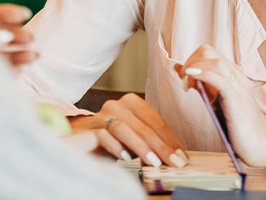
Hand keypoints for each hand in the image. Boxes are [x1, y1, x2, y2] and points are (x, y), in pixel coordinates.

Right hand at [69, 93, 187, 167]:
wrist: (84, 140)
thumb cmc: (116, 139)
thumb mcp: (137, 137)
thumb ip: (154, 141)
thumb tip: (179, 156)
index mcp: (132, 102)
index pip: (155, 121)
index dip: (170, 140)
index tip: (181, 157)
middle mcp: (116, 105)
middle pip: (142, 126)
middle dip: (160, 146)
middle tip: (172, 162)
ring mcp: (101, 116)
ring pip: (123, 129)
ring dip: (141, 147)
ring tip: (154, 163)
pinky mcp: (89, 130)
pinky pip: (103, 136)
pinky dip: (116, 147)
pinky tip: (127, 158)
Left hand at [177, 45, 265, 168]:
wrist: (258, 141)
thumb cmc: (237, 122)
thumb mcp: (215, 99)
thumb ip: (200, 84)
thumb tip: (180, 69)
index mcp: (231, 72)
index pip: (207, 52)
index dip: (191, 61)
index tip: (184, 79)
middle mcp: (235, 74)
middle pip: (207, 51)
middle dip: (189, 62)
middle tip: (184, 82)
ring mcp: (237, 84)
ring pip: (213, 61)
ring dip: (194, 68)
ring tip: (187, 85)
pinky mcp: (236, 97)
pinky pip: (219, 78)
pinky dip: (203, 74)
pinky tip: (192, 78)